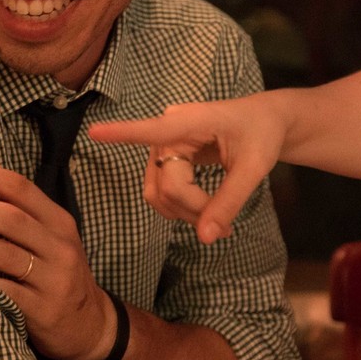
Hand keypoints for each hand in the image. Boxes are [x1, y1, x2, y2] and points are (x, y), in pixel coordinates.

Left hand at [0, 158, 115, 359]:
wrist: (89, 326)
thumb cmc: (56, 274)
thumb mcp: (49, 239)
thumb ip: (19, 214)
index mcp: (58, 221)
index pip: (20, 188)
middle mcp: (59, 246)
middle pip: (11, 218)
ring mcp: (54, 279)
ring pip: (5, 254)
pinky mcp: (43, 310)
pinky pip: (5, 292)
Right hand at [88, 99, 285, 243]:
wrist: (266, 123)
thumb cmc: (262, 135)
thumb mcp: (255, 167)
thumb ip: (229, 201)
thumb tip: (205, 238)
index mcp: (191, 122)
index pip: (153, 130)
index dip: (122, 133)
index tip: (94, 132)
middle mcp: (169, 132)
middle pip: (166, 184)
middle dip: (193, 210)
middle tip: (228, 228)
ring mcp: (164, 148)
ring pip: (159, 193)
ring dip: (184, 214)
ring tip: (219, 223)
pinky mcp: (165, 160)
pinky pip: (162, 193)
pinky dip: (181, 210)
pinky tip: (206, 213)